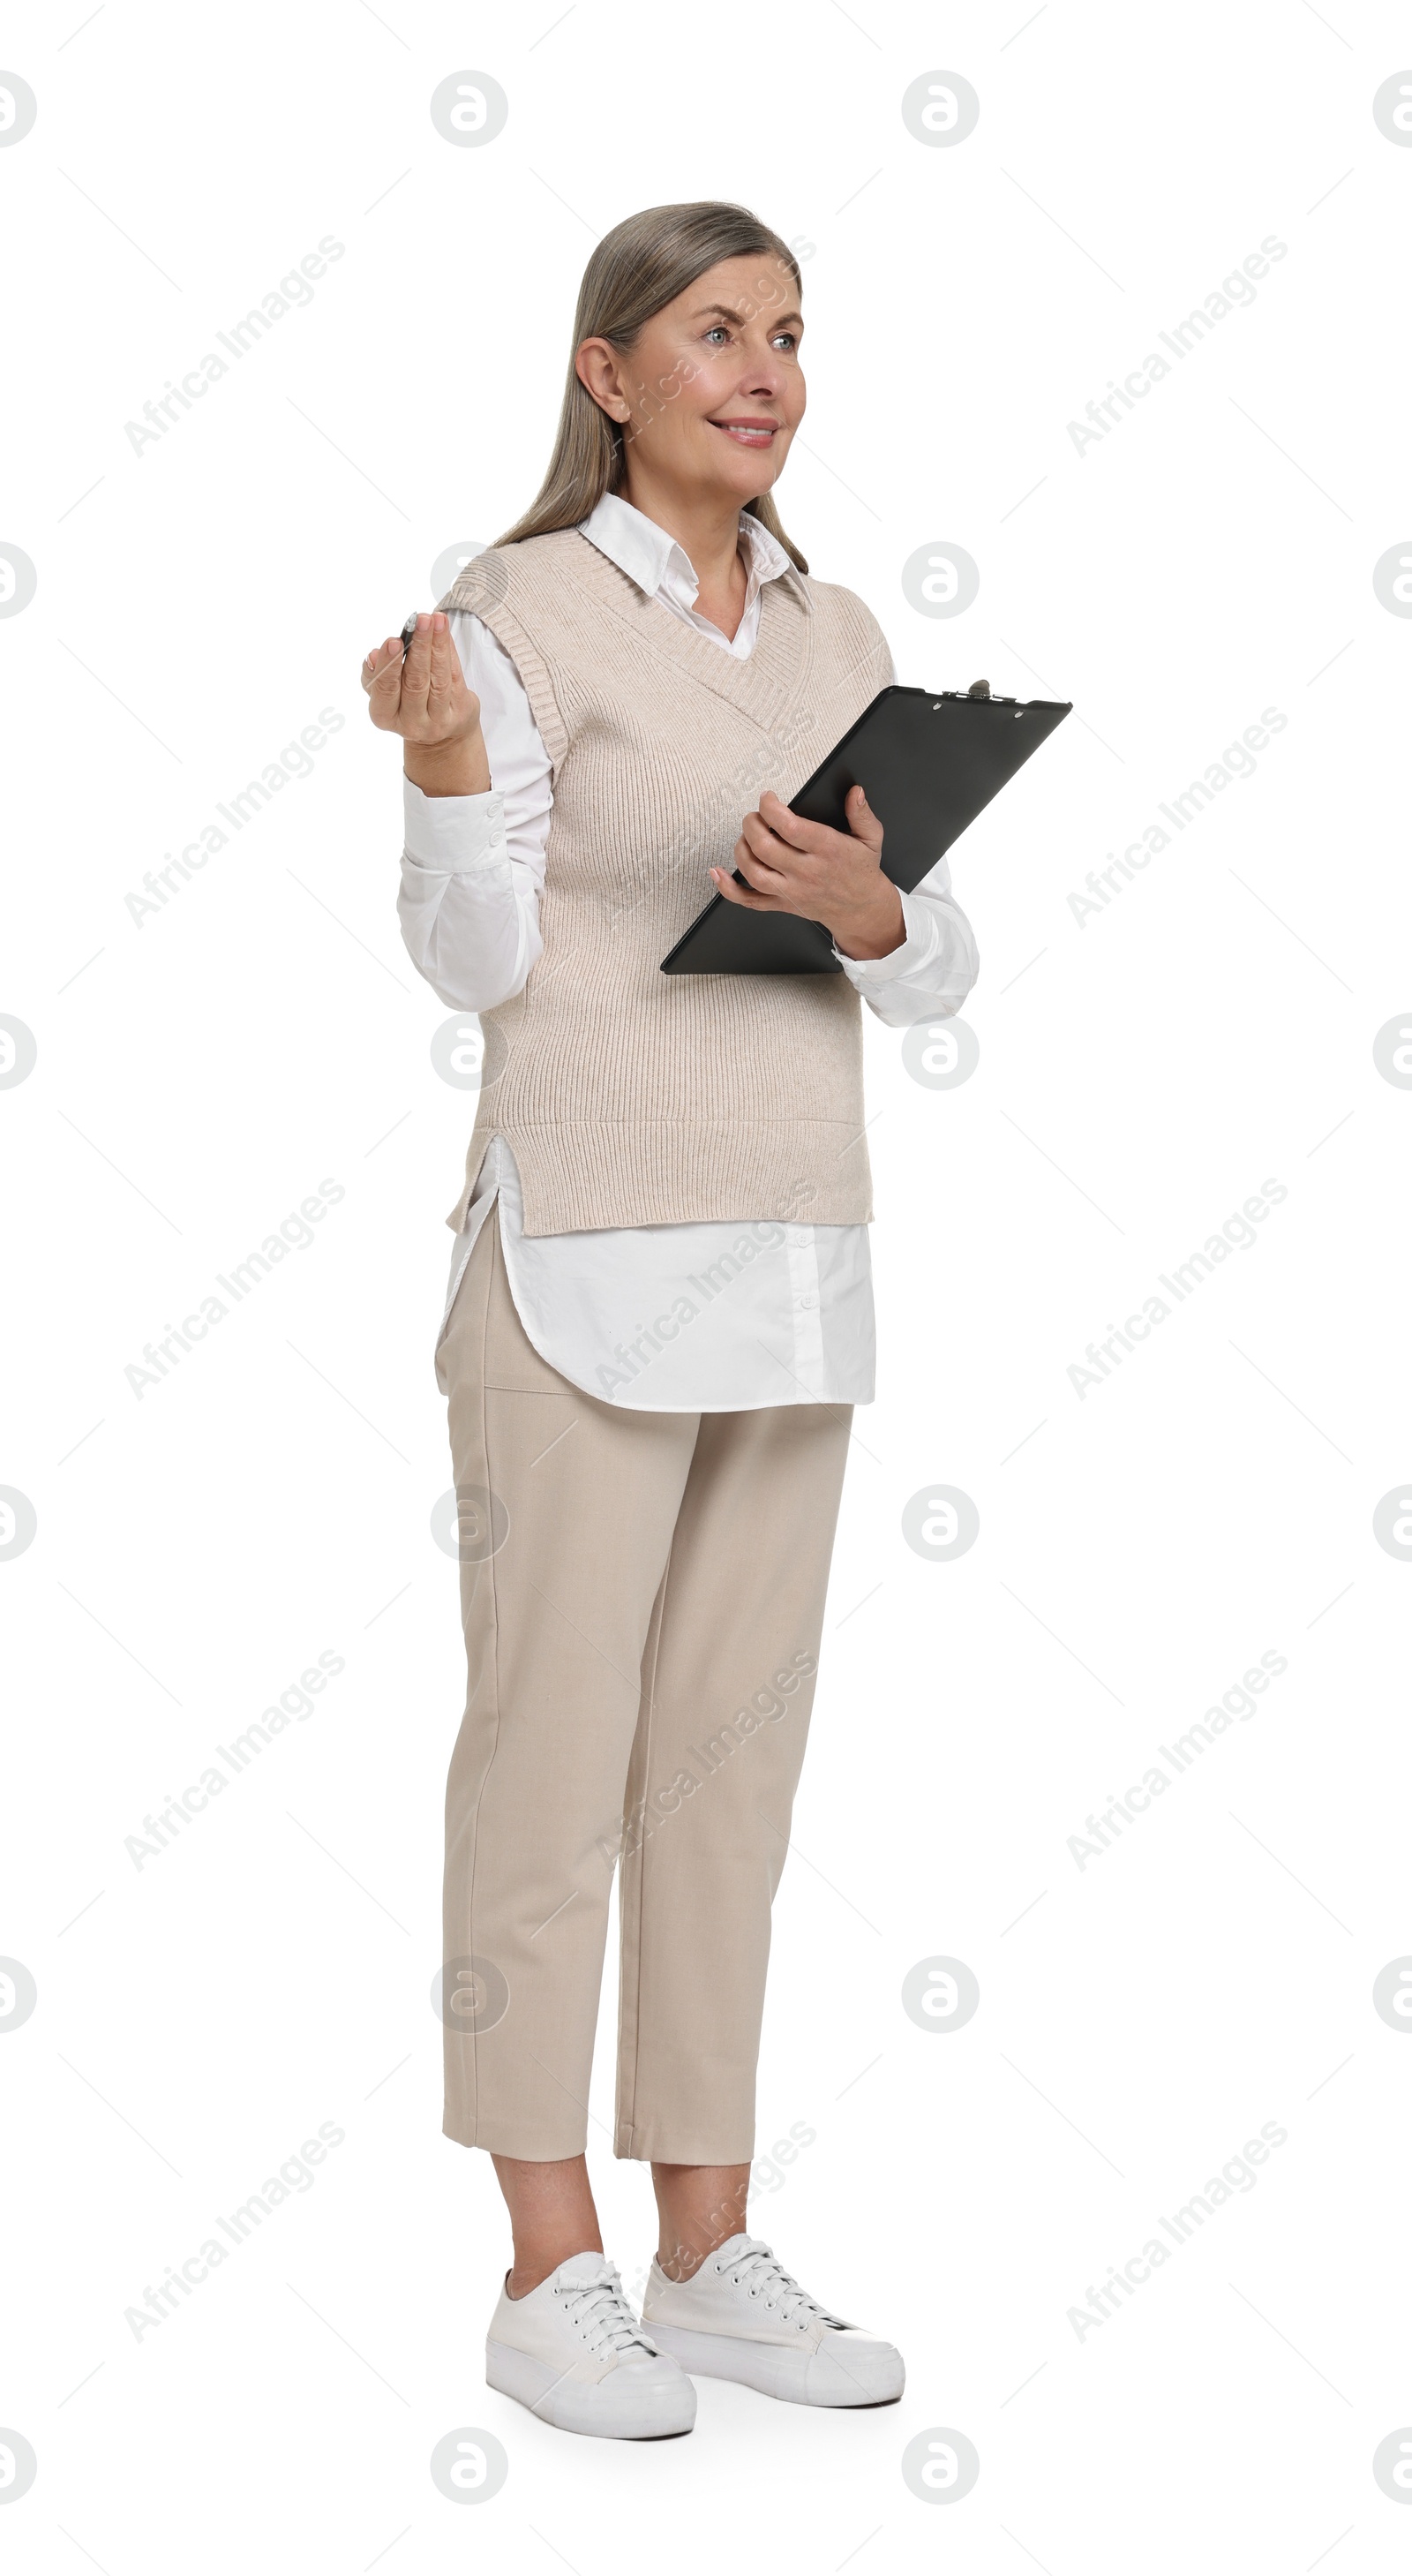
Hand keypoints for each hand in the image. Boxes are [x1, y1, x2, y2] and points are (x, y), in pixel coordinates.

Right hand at [361, 610, 489, 794]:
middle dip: (418, 648)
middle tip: (420, 621)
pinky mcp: (459, 712)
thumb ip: (374, 675)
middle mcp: (411, 723)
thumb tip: (373, 657)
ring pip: (437, 678)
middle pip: (415, 682)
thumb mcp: (384, 693)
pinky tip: (444, 630)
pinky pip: (454, 676)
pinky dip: (448, 650)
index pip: (385, 689)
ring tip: (436, 619)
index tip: (393, 640)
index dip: (389, 665)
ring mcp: (438, 720)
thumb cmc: (405, 703)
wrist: (440, 735)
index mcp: (384, 716)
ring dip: (437, 644)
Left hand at [712, 784, 904, 960]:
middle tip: (755, 816)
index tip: (768, 798)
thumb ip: (862, 814)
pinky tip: (718, 873)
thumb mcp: (871, 838)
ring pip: (754, 871)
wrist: (862, 910)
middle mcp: (807, 872)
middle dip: (752, 824)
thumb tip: (855, 792)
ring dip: (741, 849)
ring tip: (746, 835)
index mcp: (828, 850)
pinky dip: (729, 889)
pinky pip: (750, 901)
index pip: (790, 827)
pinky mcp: (782, 904)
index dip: (771, 808)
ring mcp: (792, 891)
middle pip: (765, 847)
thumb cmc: (862, 872)